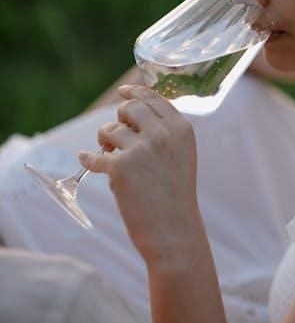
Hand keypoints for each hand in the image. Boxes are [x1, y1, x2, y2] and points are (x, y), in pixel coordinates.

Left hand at [79, 85, 199, 265]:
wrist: (173, 231)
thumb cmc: (175, 196)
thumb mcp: (181, 156)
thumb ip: (164, 132)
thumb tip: (132, 108)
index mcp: (181, 129)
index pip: (154, 98)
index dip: (135, 92)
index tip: (123, 92)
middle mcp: (162, 134)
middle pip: (130, 107)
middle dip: (119, 118)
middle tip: (117, 137)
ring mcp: (141, 149)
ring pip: (110, 130)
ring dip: (105, 141)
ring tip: (111, 156)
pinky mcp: (120, 167)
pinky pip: (95, 155)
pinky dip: (89, 159)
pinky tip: (85, 159)